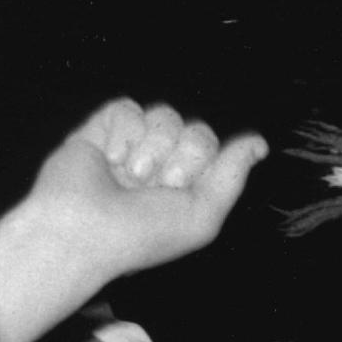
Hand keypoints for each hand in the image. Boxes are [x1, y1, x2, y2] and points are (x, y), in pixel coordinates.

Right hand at [0, 99, 266, 341]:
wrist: (82, 230)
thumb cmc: (143, 234)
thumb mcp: (202, 214)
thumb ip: (232, 175)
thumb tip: (260, 142)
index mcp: (189, 184)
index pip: (217, 148)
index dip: (201, 166)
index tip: (178, 192)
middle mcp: (164, 162)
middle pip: (197, 129)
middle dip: (180, 159)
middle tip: (152, 187)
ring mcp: (133, 144)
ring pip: (165, 114)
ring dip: (151, 149)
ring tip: (129, 177)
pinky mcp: (101, 128)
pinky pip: (129, 107)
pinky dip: (122, 134)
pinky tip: (108, 159)